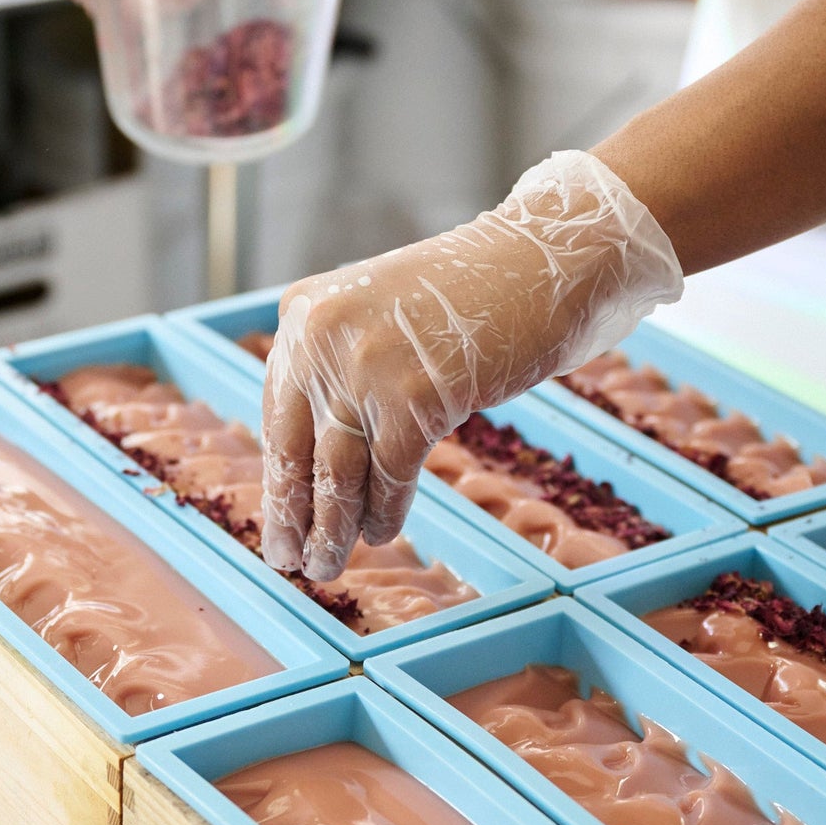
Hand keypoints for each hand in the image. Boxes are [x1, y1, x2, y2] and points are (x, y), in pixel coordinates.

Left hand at [260, 150, 682, 580]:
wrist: (548, 259)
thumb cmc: (481, 289)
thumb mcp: (387, 314)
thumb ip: (349, 363)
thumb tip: (326, 449)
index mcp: (307, 312)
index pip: (277, 410)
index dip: (279, 473)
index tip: (278, 515)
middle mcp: (322, 336)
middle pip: (296, 447)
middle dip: (292, 514)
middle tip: (291, 562)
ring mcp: (366, 367)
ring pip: (338, 471)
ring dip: (333, 528)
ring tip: (328, 565)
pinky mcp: (415, 399)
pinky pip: (390, 474)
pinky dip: (386, 510)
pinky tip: (382, 533)